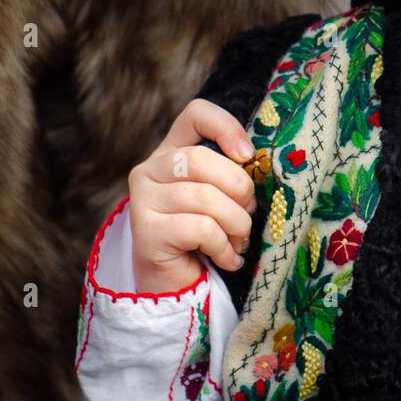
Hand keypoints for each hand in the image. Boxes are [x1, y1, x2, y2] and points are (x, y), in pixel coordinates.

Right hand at [128, 98, 258, 294]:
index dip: (226, 126)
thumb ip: (232, 173)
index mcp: (172, 152)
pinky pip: (200, 229)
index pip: (195, 114)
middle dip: (239, 188)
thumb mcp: (222, 196)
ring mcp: (142, 199)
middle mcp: (150, 170)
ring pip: (205, 198)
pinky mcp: (145, 231)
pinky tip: (228, 258)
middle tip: (250, 212)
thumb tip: (258, 163)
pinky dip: (224, 246)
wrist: (177, 285)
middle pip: (201, 159)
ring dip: (236, 223)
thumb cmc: (206, 235)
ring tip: (240, 240)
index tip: (248, 155)